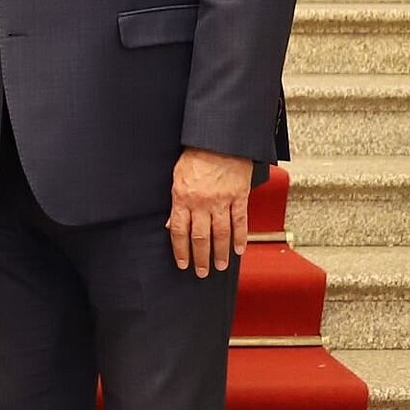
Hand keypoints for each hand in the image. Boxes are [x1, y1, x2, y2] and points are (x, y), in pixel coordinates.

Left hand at [167, 148, 252, 277]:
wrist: (219, 138)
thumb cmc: (196, 153)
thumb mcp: (176, 175)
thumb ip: (175, 200)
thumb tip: (169, 223)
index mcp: (182, 197)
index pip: (178, 231)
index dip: (180, 250)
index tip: (182, 263)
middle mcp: (201, 202)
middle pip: (200, 237)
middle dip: (200, 258)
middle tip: (201, 272)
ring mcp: (221, 200)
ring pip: (220, 234)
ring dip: (220, 253)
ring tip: (220, 266)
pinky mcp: (238, 196)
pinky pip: (240, 221)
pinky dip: (240, 237)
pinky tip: (239, 249)